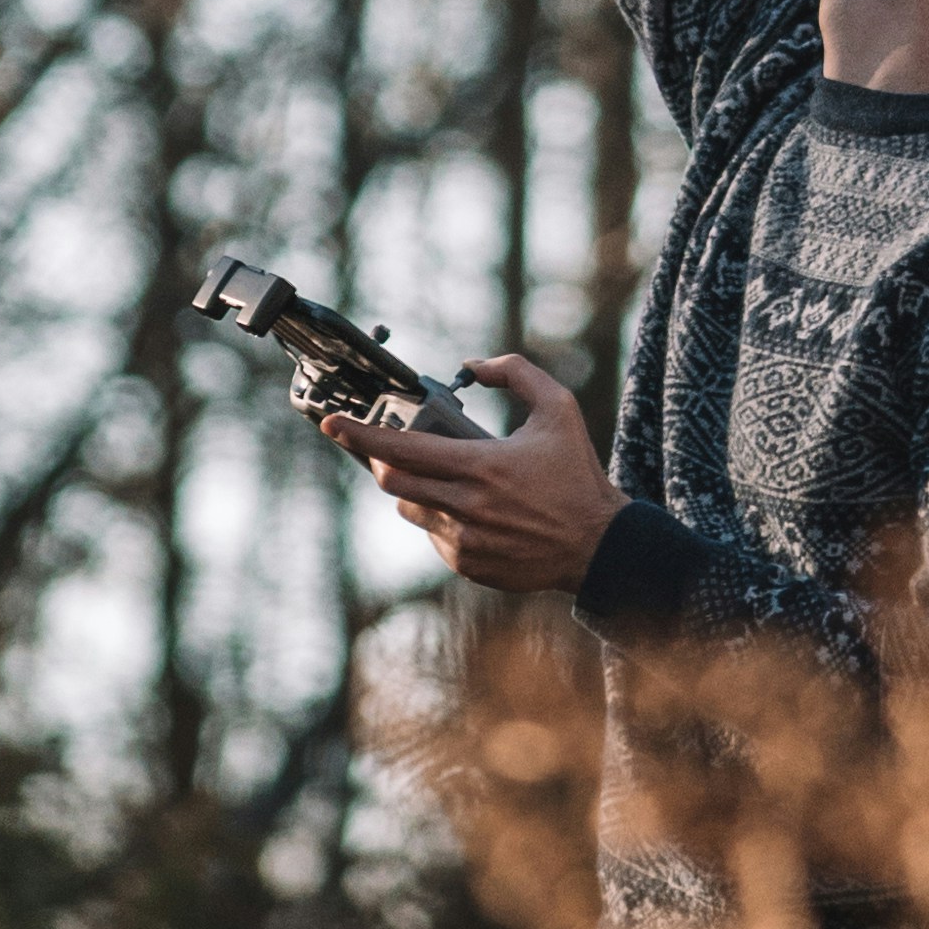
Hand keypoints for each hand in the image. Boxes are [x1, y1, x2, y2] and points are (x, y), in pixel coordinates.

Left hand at [322, 353, 626, 593]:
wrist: (596, 544)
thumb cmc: (576, 473)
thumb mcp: (558, 408)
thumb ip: (516, 373)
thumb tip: (475, 364)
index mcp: (481, 466)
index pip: (402, 450)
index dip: (360, 436)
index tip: (332, 424)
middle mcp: (466, 506)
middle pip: (393, 482)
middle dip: (381, 460)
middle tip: (388, 447)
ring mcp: (464, 540)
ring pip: (411, 508)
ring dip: (413, 488)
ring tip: (446, 477)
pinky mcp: (468, 564)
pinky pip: (434, 535)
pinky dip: (440, 516)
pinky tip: (475, 509)